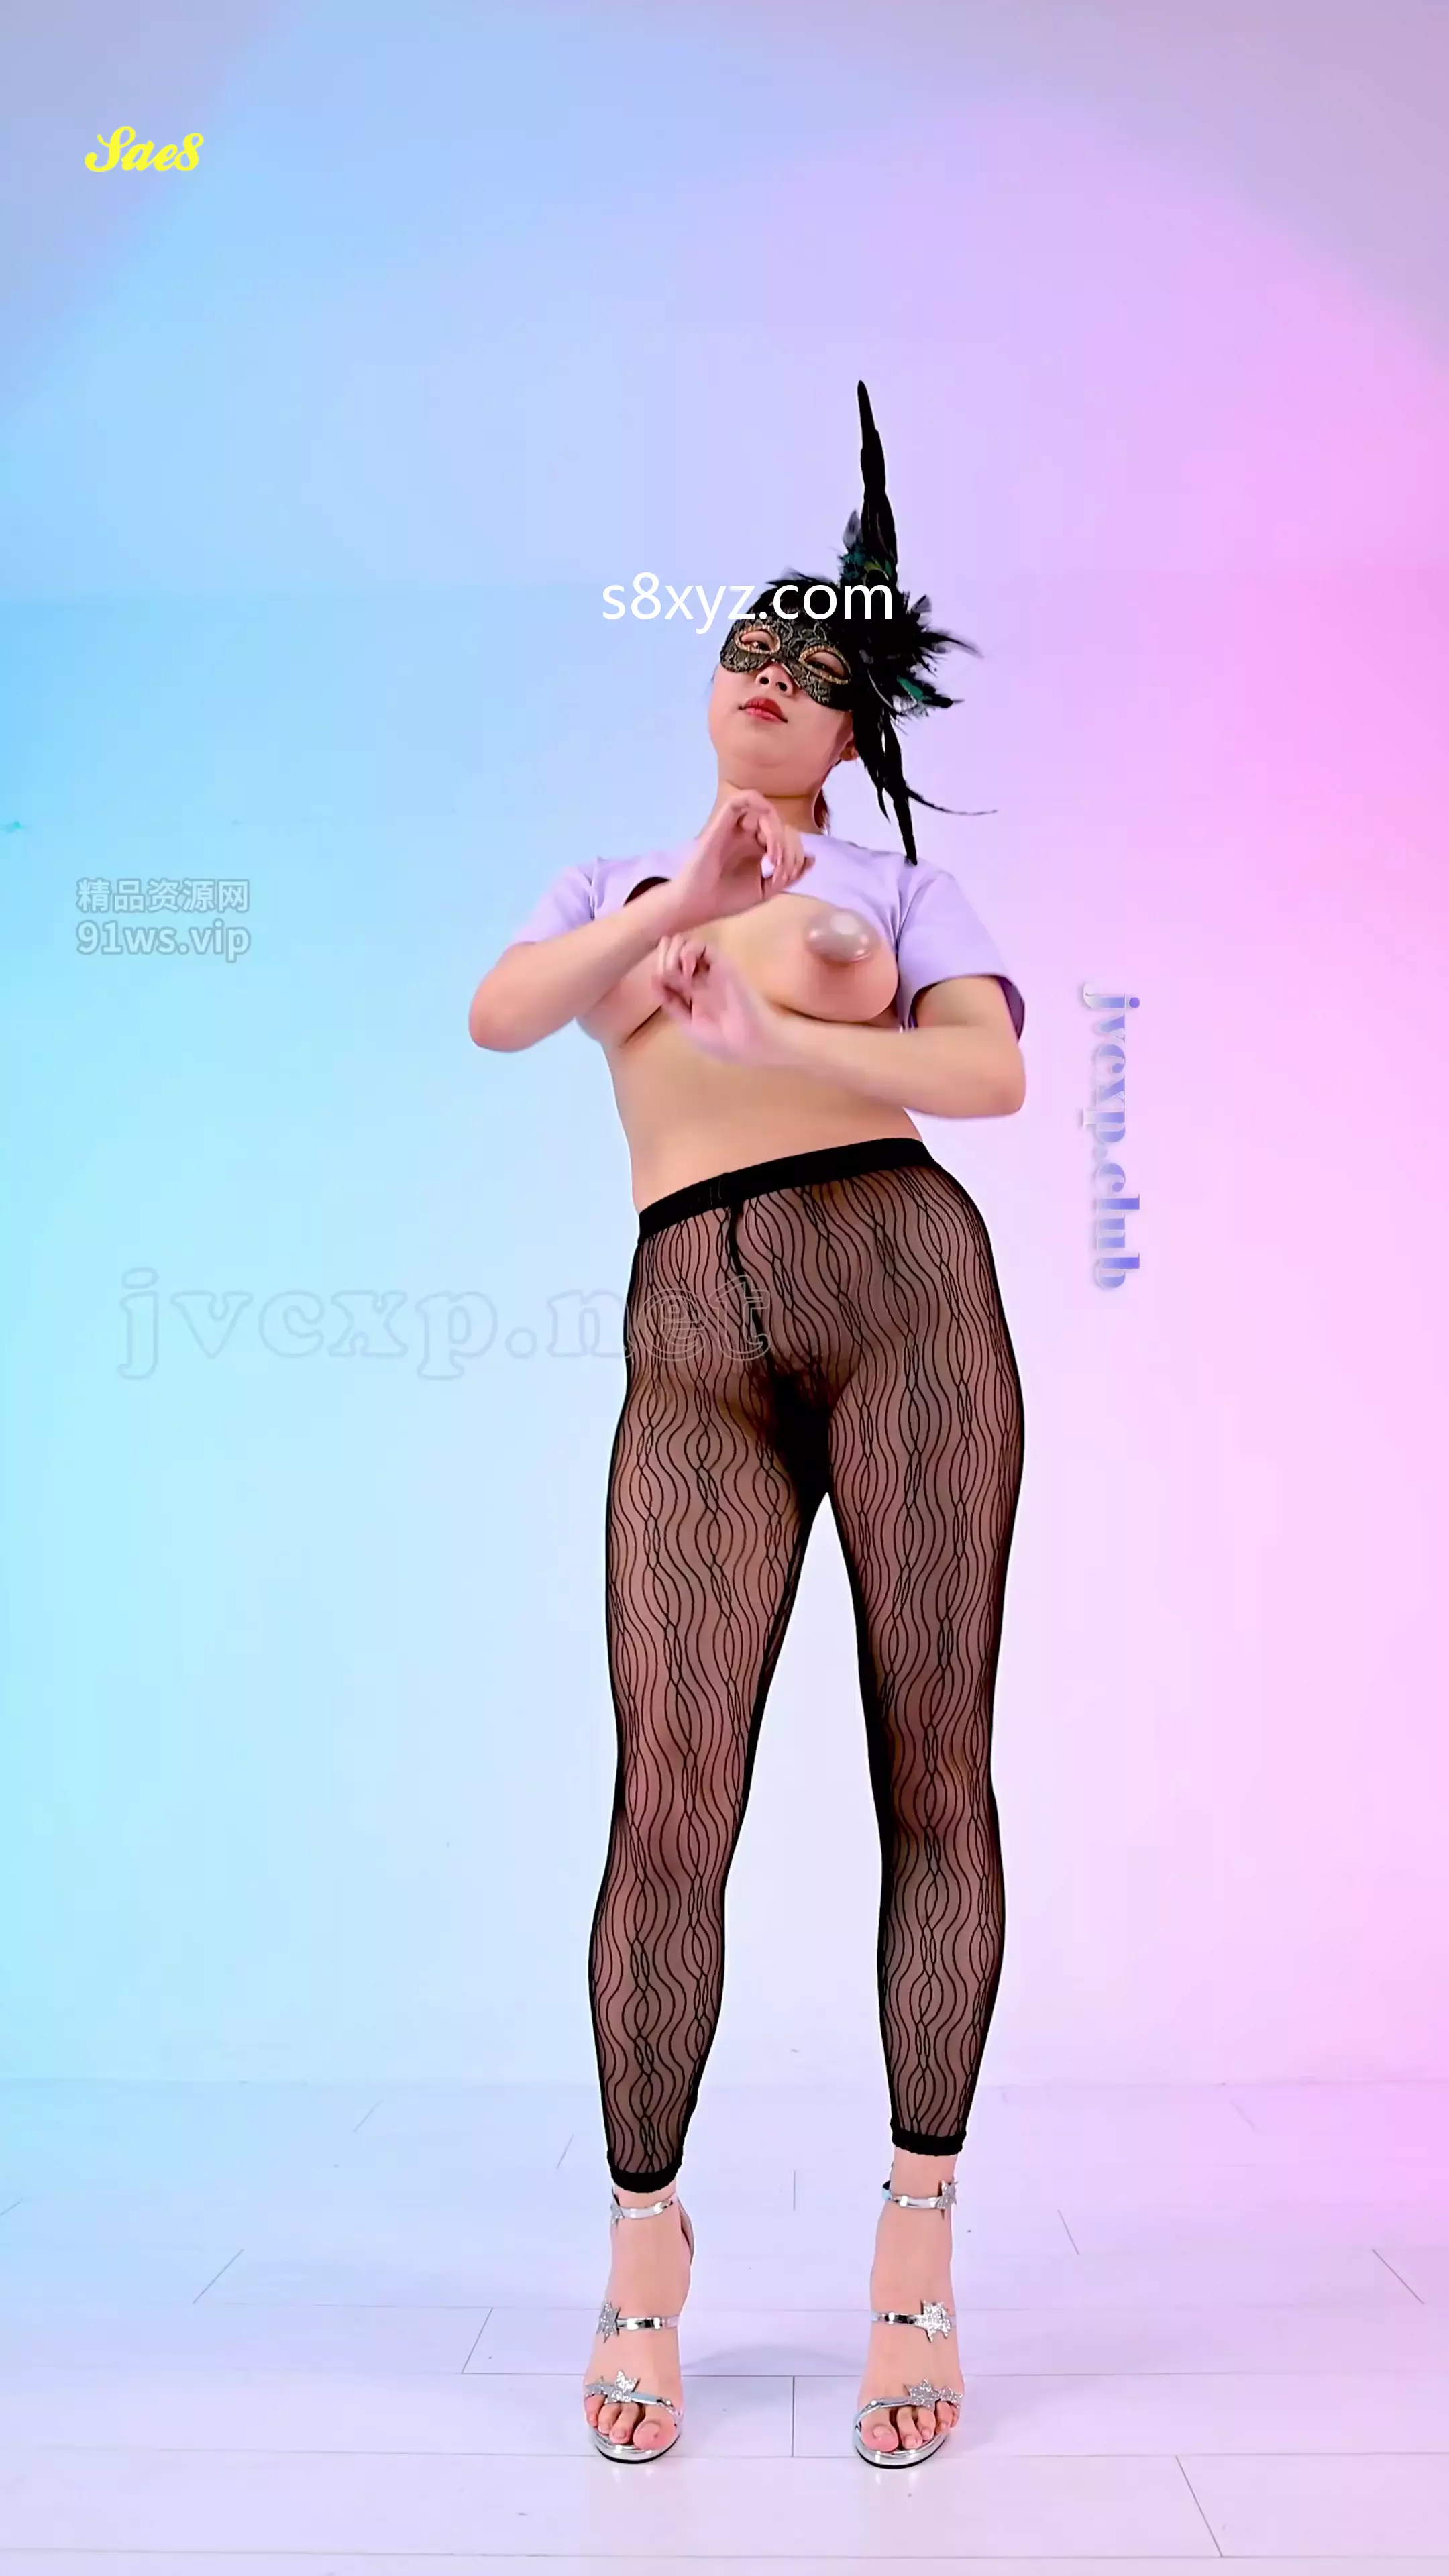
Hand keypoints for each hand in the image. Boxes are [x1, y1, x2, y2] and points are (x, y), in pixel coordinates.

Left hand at [650, 934, 789, 1067]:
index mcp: (692, 996)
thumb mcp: (688, 1025)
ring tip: (676, 971)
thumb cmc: (722, 1041)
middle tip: (664, 966)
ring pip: (688, 947)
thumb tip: (654, 979)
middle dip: (665, 956)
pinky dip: (691, 950)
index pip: (670, 973)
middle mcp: (701, 980)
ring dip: (676, 952)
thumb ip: (671, 1003)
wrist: (750, 1042)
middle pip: (676, 956)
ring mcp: (712, 972)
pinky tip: (688, 968)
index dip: (660, 968)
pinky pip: (705, 947)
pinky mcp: (724, 964)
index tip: (656, 977)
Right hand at [664, 792, 812, 933]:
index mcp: (758, 847)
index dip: (795, 854)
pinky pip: (743, 799)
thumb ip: (789, 874)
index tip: (785, 877)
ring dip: (777, 833)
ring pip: (767, 811)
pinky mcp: (722, 821)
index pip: (787, 837)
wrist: (699, 905)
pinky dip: (760, 807)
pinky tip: (766, 834)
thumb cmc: (726, 899)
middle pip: (781, 824)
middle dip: (789, 848)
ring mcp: (736, 826)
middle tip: (779, 870)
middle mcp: (748, 833)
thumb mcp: (766, 889)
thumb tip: (813, 858)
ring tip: (773, 857)